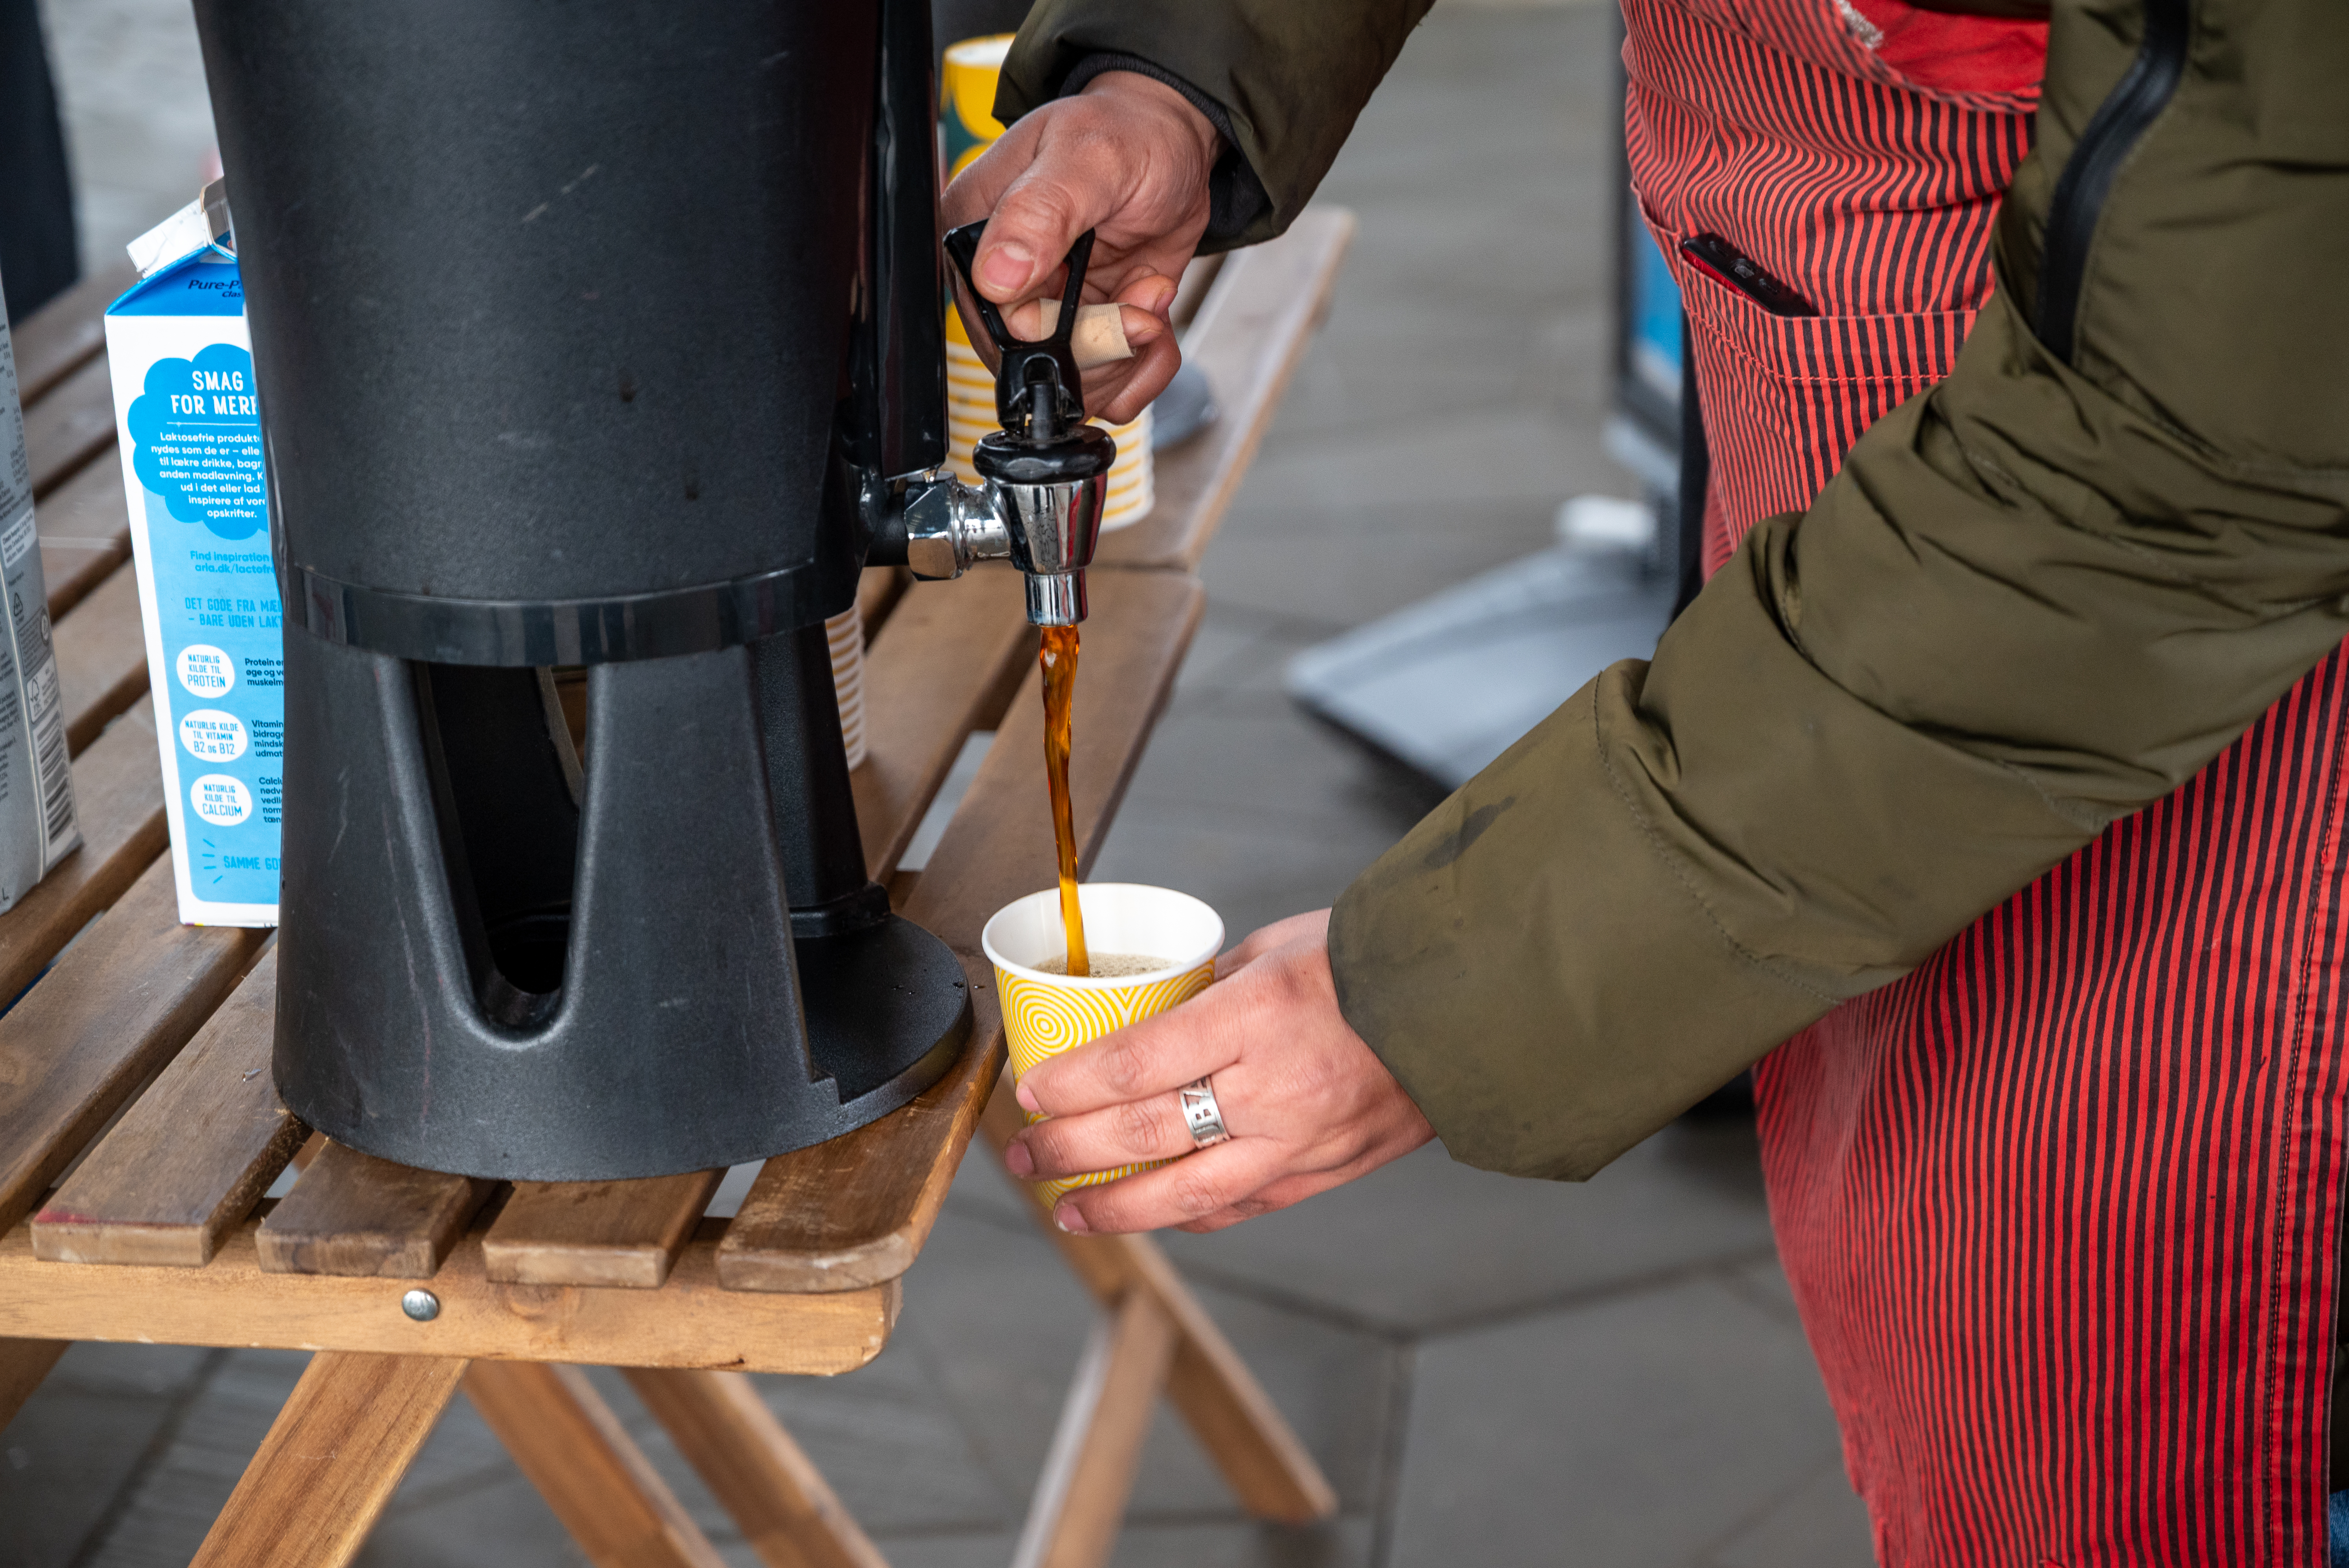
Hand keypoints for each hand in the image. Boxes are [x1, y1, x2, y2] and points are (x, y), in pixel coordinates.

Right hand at [941, 71, 1219, 425]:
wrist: (1175, 143)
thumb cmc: (1127, 134)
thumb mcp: (1089, 159)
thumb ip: (1041, 212)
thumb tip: (996, 276)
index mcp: (975, 233)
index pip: (991, 322)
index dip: (1051, 334)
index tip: (1111, 308)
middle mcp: (1002, 280)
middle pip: (1033, 364)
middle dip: (1101, 348)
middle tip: (1143, 308)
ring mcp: (1045, 309)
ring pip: (1075, 383)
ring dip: (1128, 355)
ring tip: (1151, 300)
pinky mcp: (1085, 328)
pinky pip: (1107, 383)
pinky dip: (1144, 367)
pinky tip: (1155, 321)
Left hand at [1002, 911, 1436, 1233]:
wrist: (1469, 1004)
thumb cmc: (1372, 961)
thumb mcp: (1275, 949)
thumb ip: (1212, 988)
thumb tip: (1153, 1010)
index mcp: (1257, 1017)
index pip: (1137, 1063)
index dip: (1070, 1085)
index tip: (1029, 1091)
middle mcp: (1276, 1088)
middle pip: (1146, 1133)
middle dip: (1070, 1149)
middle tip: (1026, 1154)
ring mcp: (1304, 1140)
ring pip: (1188, 1191)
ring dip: (1117, 1205)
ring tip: (1066, 1207)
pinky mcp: (1331, 1170)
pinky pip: (1245, 1206)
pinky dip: (1190, 1214)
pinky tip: (1153, 1214)